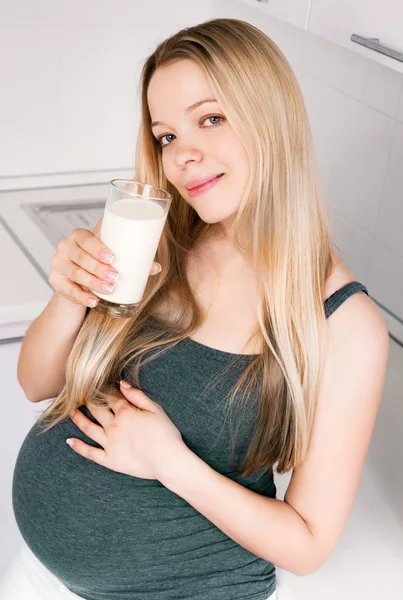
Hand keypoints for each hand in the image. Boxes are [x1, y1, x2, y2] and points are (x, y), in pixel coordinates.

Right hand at [48, 217, 161, 308]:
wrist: (74, 284)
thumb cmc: (95, 265)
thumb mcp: (108, 260)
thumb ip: (130, 261)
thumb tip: (156, 267)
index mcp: (79, 236)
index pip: (86, 239)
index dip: (98, 248)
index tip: (112, 257)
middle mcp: (65, 247)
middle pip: (81, 257)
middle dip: (99, 268)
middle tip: (115, 277)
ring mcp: (58, 264)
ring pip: (76, 273)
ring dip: (93, 282)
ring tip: (109, 289)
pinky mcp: (55, 282)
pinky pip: (68, 290)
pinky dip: (82, 296)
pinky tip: (93, 301)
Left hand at [66, 381, 186, 480]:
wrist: (168, 460)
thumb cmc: (166, 434)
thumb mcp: (155, 409)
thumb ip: (137, 395)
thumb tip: (121, 383)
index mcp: (125, 412)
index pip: (110, 396)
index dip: (104, 389)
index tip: (99, 385)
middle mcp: (114, 426)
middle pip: (96, 409)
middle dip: (88, 400)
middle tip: (81, 395)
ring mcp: (109, 443)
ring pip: (88, 428)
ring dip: (78, 418)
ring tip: (72, 411)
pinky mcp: (109, 459)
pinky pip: (90, 452)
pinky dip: (78, 446)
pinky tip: (69, 441)